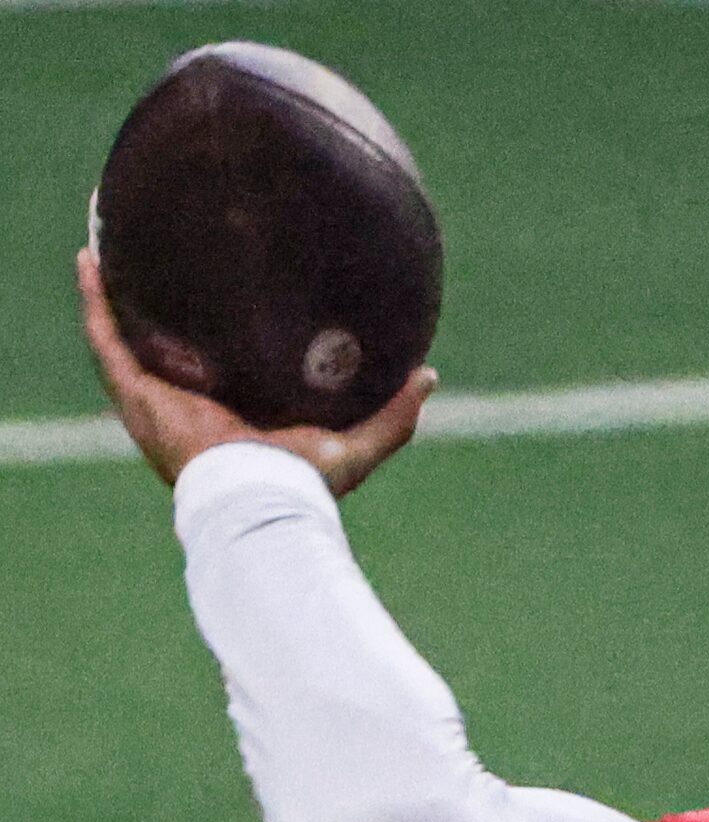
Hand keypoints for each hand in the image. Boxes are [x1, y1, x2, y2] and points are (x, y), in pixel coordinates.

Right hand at [77, 248, 436, 495]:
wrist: (258, 497)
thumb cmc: (302, 483)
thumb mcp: (356, 446)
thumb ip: (394, 417)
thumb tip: (428, 375)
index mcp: (238, 415)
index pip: (224, 366)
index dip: (221, 333)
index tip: (231, 292)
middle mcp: (193, 404)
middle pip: (170, 347)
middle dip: (161, 309)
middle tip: (165, 258)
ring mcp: (159, 399)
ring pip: (129, 338)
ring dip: (117, 295)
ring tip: (111, 246)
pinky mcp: (138, 394)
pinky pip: (106, 338)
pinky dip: (95, 300)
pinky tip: (89, 259)